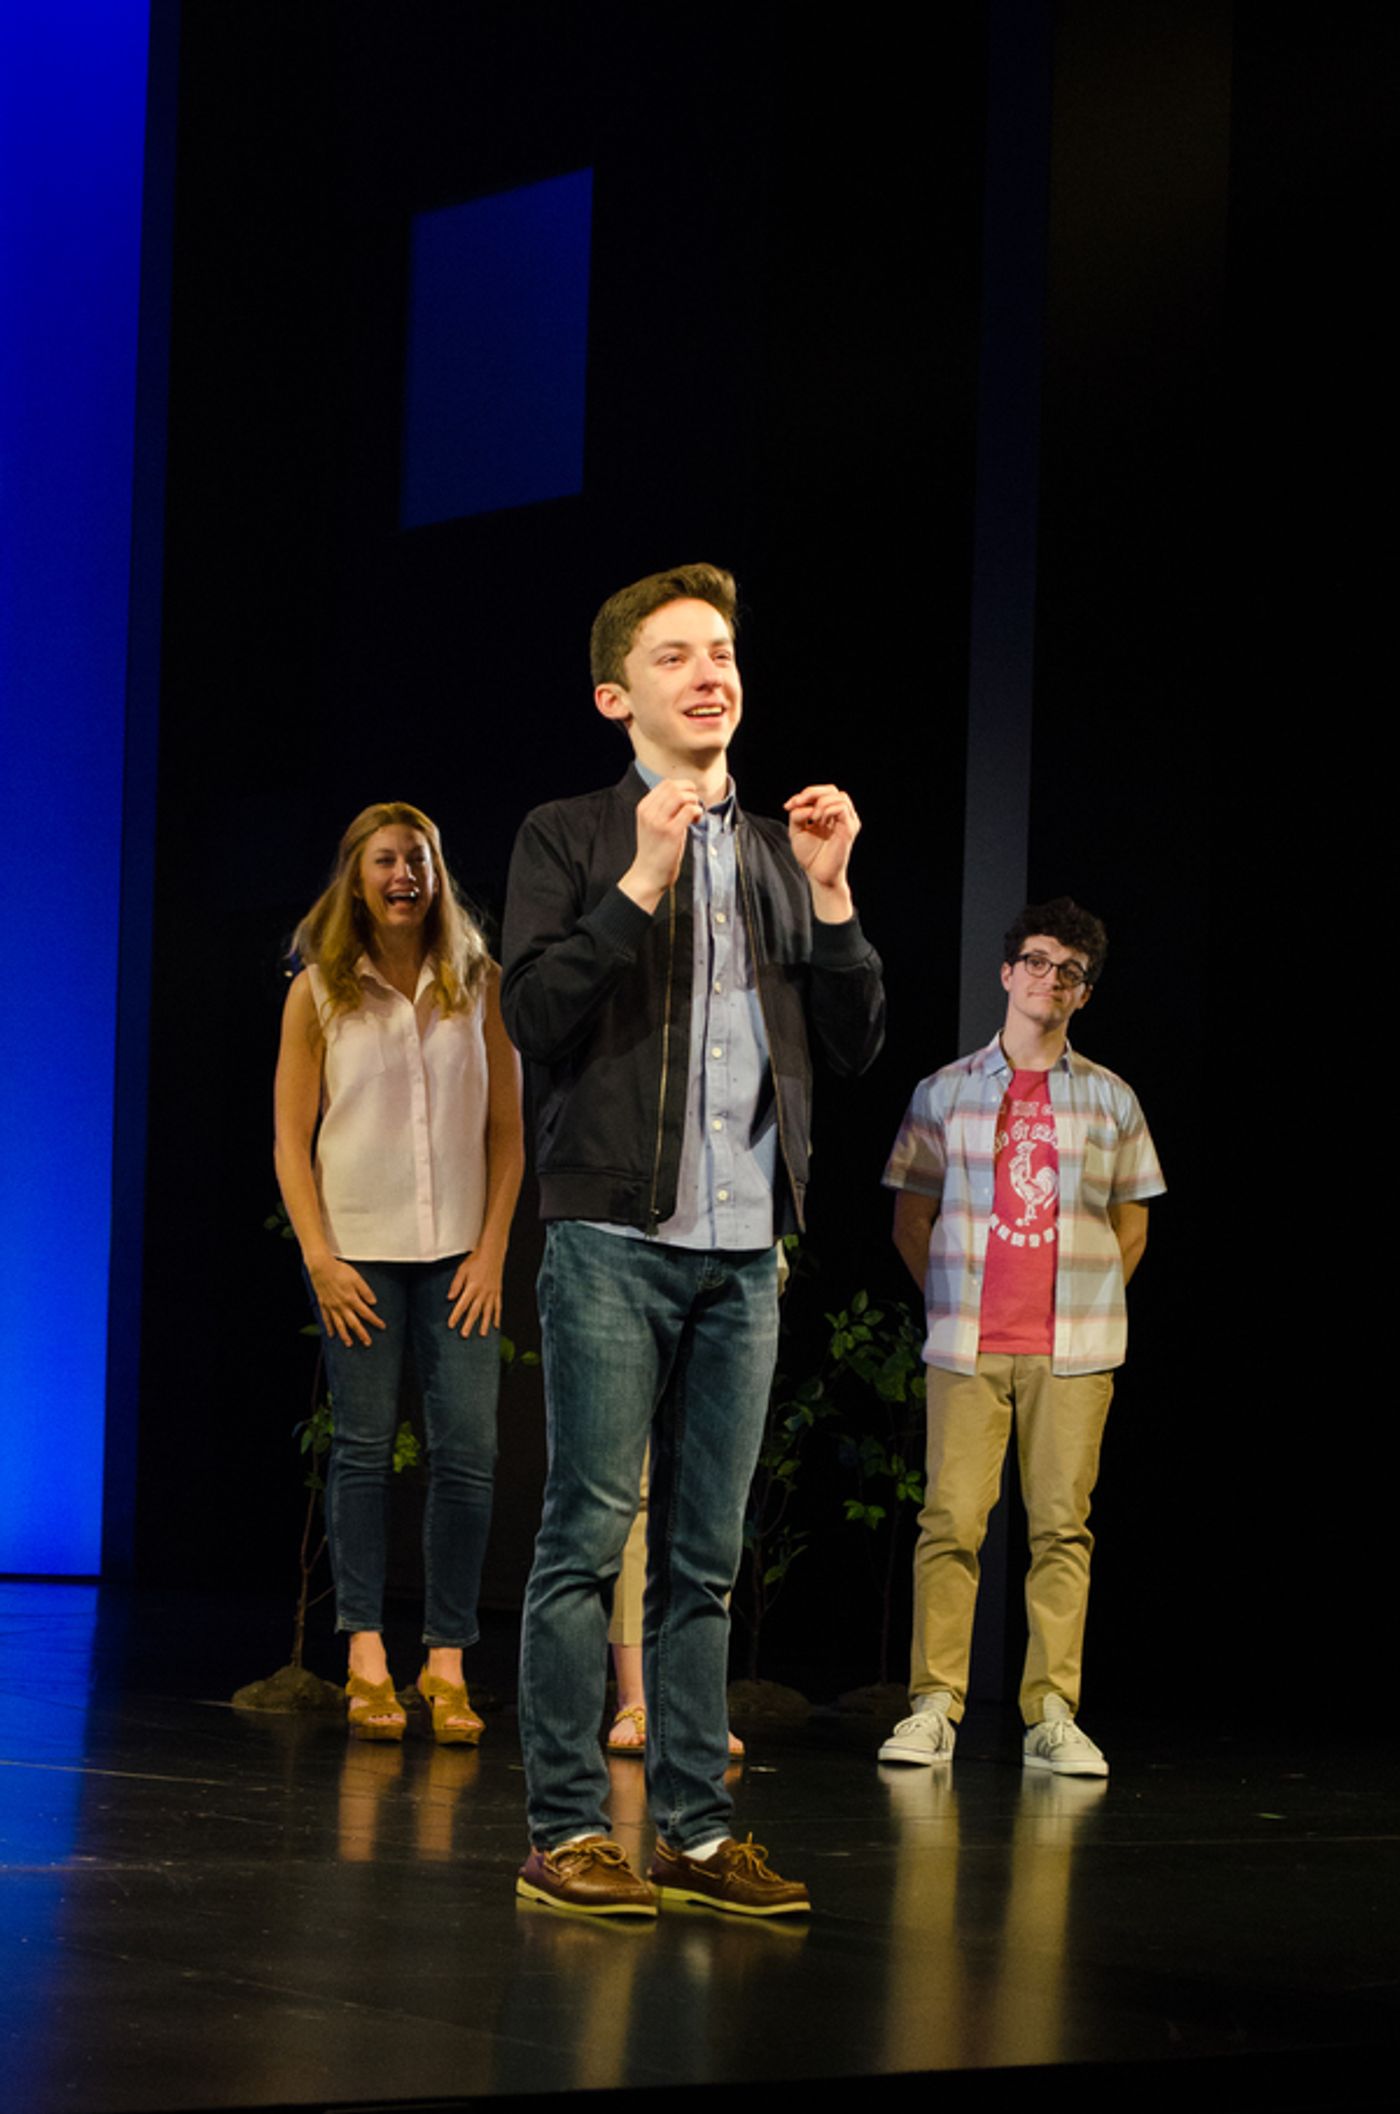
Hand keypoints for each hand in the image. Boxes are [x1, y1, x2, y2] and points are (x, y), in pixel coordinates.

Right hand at [307, 1256, 385, 1347]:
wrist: (321, 1268)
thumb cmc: (339, 1271)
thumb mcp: (357, 1278)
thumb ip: (365, 1291)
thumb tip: (373, 1302)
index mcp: (352, 1299)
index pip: (366, 1313)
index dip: (375, 1321)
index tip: (381, 1326)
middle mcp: (342, 1306)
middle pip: (353, 1323)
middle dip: (361, 1334)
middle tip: (367, 1343)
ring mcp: (332, 1307)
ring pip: (339, 1325)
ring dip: (345, 1336)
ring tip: (349, 1344)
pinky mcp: (324, 1305)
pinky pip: (327, 1320)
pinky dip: (329, 1328)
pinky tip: (332, 1334)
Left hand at [447, 1248, 503, 1336]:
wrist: (492, 1253)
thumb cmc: (476, 1260)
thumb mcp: (462, 1270)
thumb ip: (456, 1284)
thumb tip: (450, 1297)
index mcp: (472, 1287)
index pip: (462, 1305)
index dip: (456, 1316)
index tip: (451, 1325)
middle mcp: (482, 1292)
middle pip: (474, 1311)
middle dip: (469, 1324)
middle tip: (464, 1335)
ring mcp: (491, 1293)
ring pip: (487, 1312)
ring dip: (484, 1324)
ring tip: (482, 1334)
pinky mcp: (497, 1292)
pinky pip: (498, 1306)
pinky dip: (497, 1317)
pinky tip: (496, 1325)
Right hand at [618, 779, 703, 908]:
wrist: (647, 875)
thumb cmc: (654, 851)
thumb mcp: (651, 824)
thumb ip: (662, 809)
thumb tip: (684, 794)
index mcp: (643, 807)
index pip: (666, 784)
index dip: (683, 787)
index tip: (689, 799)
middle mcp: (649, 812)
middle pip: (674, 787)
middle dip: (690, 793)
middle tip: (694, 806)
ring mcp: (659, 822)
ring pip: (682, 796)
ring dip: (694, 802)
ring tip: (695, 815)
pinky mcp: (671, 832)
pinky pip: (689, 810)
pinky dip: (697, 812)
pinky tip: (696, 821)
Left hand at [784, 784, 859, 903]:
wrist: (818, 875)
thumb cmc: (810, 855)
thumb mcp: (797, 830)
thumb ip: (797, 814)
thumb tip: (801, 803)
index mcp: (828, 814)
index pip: (821, 792)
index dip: (804, 794)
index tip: (788, 805)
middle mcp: (839, 815)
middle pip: (831, 789)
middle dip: (812, 792)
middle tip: (798, 803)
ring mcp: (847, 821)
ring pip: (839, 796)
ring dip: (821, 803)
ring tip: (812, 818)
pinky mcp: (850, 829)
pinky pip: (842, 808)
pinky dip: (827, 810)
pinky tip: (818, 822)